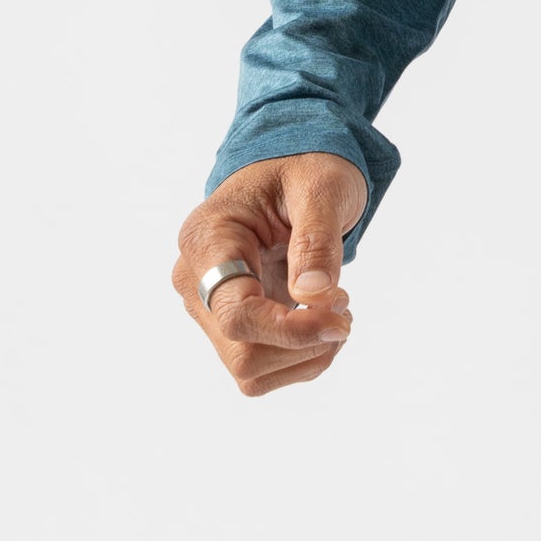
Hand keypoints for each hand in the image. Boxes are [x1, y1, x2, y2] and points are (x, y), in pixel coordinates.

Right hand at [172, 154, 367, 397]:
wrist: (293, 171)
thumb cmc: (304, 169)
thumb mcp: (322, 186)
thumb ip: (317, 239)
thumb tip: (313, 295)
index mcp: (207, 239)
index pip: (235, 313)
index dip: (289, 330)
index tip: (341, 316)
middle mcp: (196, 281)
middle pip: (242, 352)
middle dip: (304, 342)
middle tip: (344, 306)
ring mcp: (209, 308)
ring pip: (250, 371)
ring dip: (305, 356)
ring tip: (336, 311)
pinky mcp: (230, 325)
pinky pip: (259, 370)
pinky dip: (301, 359)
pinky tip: (321, 324)